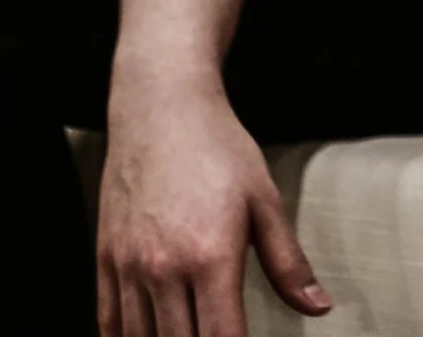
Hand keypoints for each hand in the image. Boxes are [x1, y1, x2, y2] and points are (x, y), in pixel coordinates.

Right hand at [96, 73, 329, 336]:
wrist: (161, 109)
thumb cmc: (216, 148)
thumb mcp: (265, 201)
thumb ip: (288, 263)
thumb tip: (317, 306)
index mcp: (210, 258)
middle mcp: (163, 269)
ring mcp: (128, 267)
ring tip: (189, 336)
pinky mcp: (105, 258)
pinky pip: (108, 322)